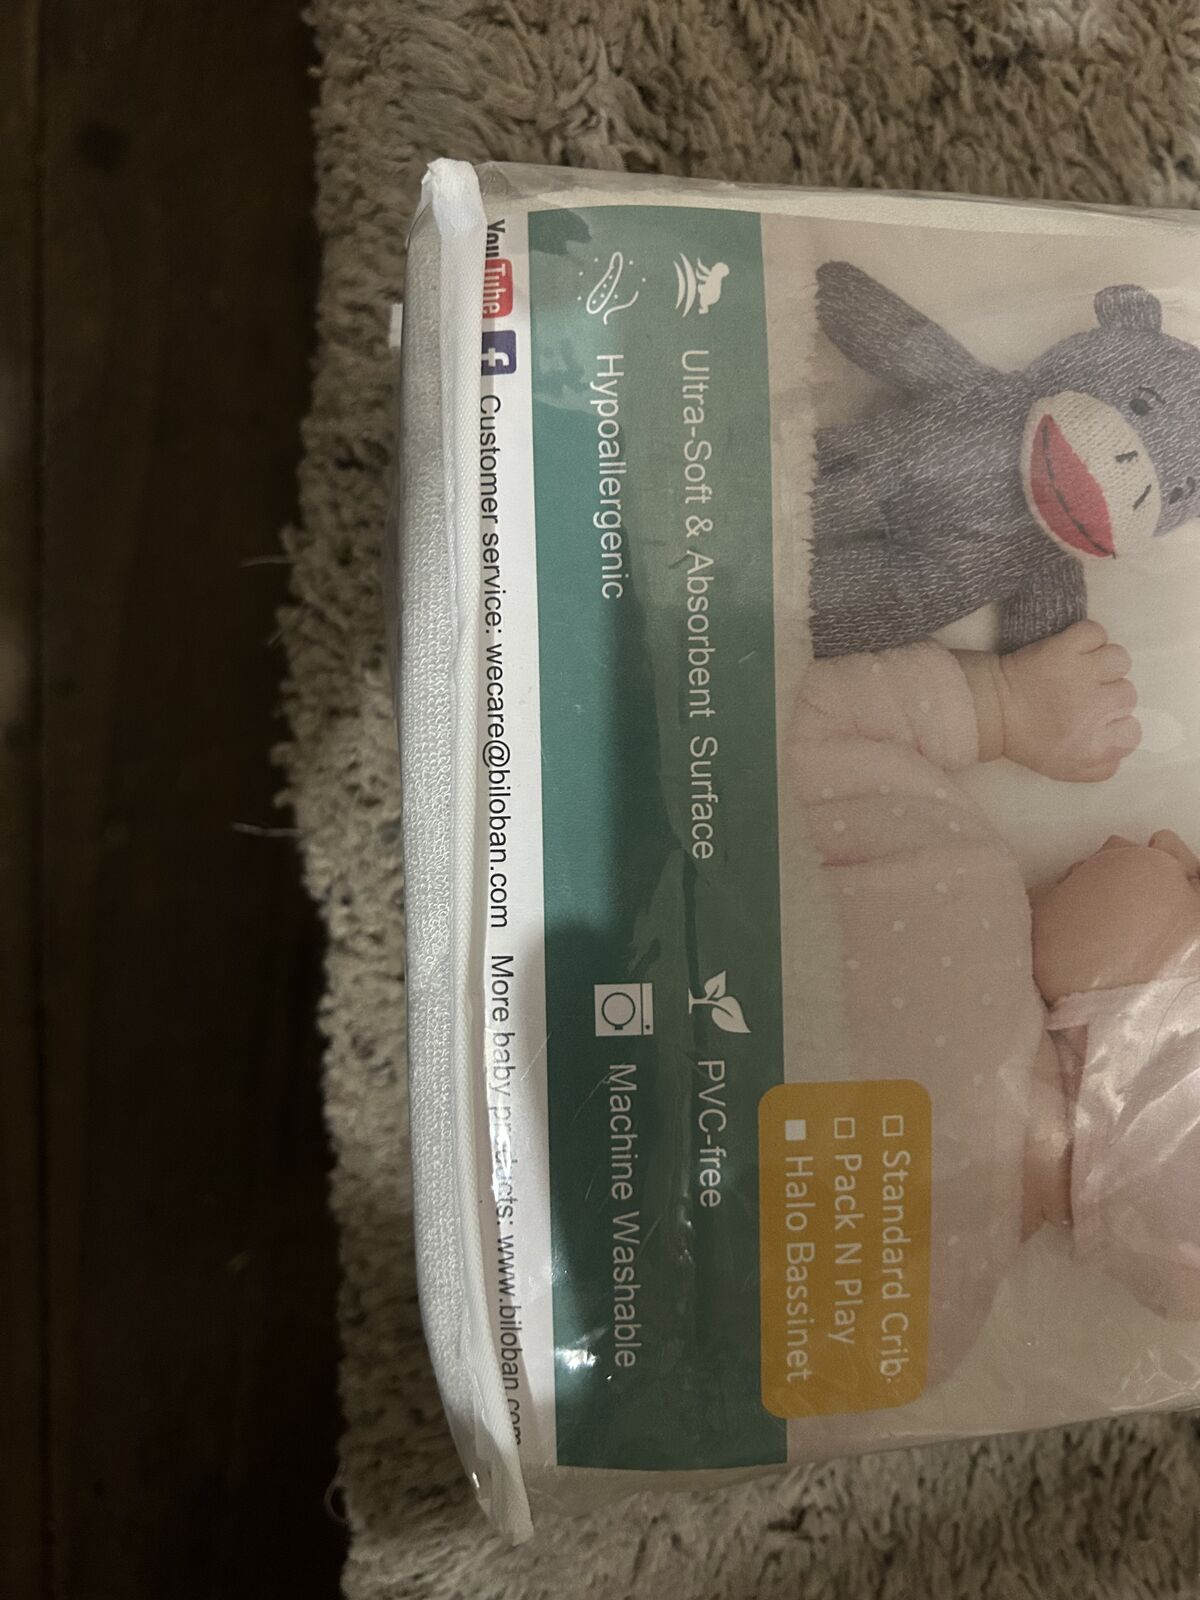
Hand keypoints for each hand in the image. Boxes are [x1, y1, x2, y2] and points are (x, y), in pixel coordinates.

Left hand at [996, 621, 1140, 780]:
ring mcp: (1083, 674)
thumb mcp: (1064, 770)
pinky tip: (1074, 650)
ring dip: (1103, 664)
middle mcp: (1096, 708)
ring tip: (1082, 669)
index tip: (1095, 719)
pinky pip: (1096, 633)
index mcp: (1095, 745)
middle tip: (1082, 695)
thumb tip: (1121, 750)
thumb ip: (1101, 768)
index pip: (1133, 732)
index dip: (1116, 724)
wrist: (987, 709)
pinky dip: (1089, 637)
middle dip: (1108, 694)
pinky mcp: (1065, 647)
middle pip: (1128, 694)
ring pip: (1119, 660)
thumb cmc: (1025, 740)